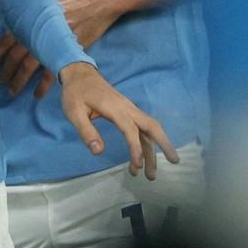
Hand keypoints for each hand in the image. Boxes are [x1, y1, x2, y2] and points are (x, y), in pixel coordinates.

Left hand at [0, 0, 127, 97]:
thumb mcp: (45, 1)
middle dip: (6, 70)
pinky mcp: (68, 52)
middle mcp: (37, 33)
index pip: (7, 40)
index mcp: (30, 21)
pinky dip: (43, 85)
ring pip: (29, 66)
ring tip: (13, 91)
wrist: (97, 1)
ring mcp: (51, 44)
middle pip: (15, 56)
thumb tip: (15, 23)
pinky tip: (37, 94)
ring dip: (19, 80)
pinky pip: (52, 73)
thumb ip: (30, 14)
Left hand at [58, 63, 179, 177]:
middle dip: (164, 145)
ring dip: (154, 149)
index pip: (131, 130)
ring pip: (149, 129)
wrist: (80, 74)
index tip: (137, 166)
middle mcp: (128, 108)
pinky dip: (148, 142)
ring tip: (152, 173)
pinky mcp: (128, 111)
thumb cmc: (75, 93)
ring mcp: (130, 109)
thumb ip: (86, 131)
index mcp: (115, 108)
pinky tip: (147, 156)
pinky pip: (143, 127)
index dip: (135, 148)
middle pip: (152, 126)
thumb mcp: (73, 112)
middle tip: (174, 162)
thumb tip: (98, 152)